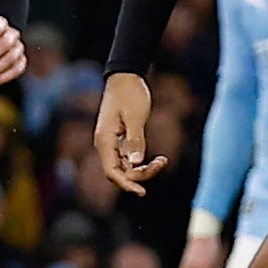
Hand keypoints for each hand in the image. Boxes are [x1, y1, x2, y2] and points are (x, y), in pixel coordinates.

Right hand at [94, 72, 165, 195]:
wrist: (126, 76)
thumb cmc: (130, 93)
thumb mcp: (136, 116)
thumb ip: (136, 140)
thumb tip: (136, 163)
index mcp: (104, 140)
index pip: (111, 172)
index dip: (126, 184)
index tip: (142, 192)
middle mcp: (106, 144)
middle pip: (120, 172)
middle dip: (140, 174)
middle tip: (162, 163)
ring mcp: (113, 143)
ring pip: (126, 167)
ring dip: (143, 169)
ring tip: (163, 160)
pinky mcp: (121, 140)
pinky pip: (130, 159)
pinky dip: (142, 162)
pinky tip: (159, 159)